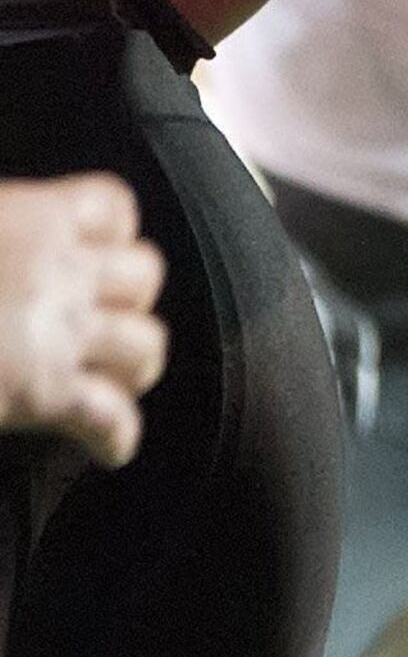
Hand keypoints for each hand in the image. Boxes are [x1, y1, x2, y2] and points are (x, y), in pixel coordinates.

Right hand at [0, 174, 166, 466]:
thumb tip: (6, 228)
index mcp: (28, 215)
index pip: (110, 207)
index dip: (109, 232)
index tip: (94, 251)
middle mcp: (57, 269)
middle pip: (143, 275)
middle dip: (129, 299)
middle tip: (101, 321)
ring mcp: (56, 333)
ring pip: (145, 345)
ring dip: (135, 364)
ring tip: (116, 380)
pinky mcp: (40, 394)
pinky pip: (109, 416)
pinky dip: (116, 436)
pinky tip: (110, 449)